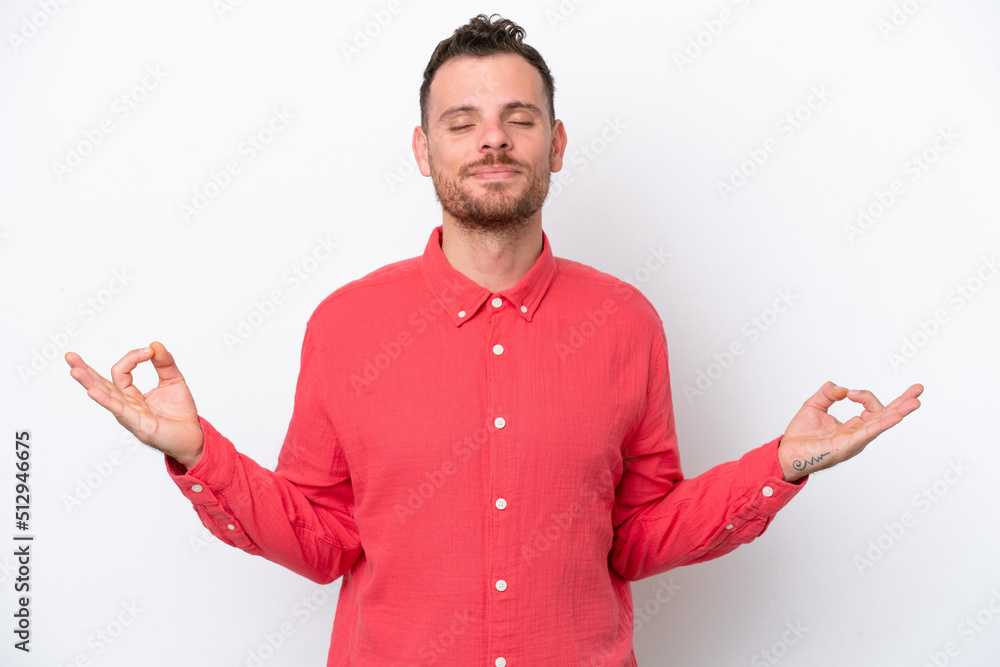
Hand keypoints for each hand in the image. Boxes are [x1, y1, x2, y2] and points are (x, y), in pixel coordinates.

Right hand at [65, 341, 203, 469]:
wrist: (193, 436)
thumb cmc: (180, 413)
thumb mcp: (174, 380)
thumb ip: (165, 363)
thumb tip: (154, 344)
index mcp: (132, 394)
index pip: (121, 371)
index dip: (133, 357)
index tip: (149, 351)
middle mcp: (126, 404)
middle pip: (101, 384)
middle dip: (85, 370)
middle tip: (70, 356)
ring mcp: (129, 415)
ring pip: (106, 396)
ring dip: (89, 382)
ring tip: (74, 370)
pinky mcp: (139, 425)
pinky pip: (120, 410)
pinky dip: (107, 400)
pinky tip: (93, 392)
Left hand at [777, 381, 922, 481]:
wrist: (787, 453)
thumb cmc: (801, 435)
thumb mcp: (814, 405)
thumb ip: (828, 393)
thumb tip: (842, 389)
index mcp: (853, 426)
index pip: (872, 407)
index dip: (864, 395)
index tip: (849, 393)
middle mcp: (858, 434)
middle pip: (886, 416)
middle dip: (903, 402)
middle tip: (919, 389)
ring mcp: (855, 441)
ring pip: (881, 423)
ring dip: (899, 411)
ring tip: (916, 401)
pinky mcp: (847, 446)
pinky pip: (868, 433)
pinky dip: (882, 423)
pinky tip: (896, 416)